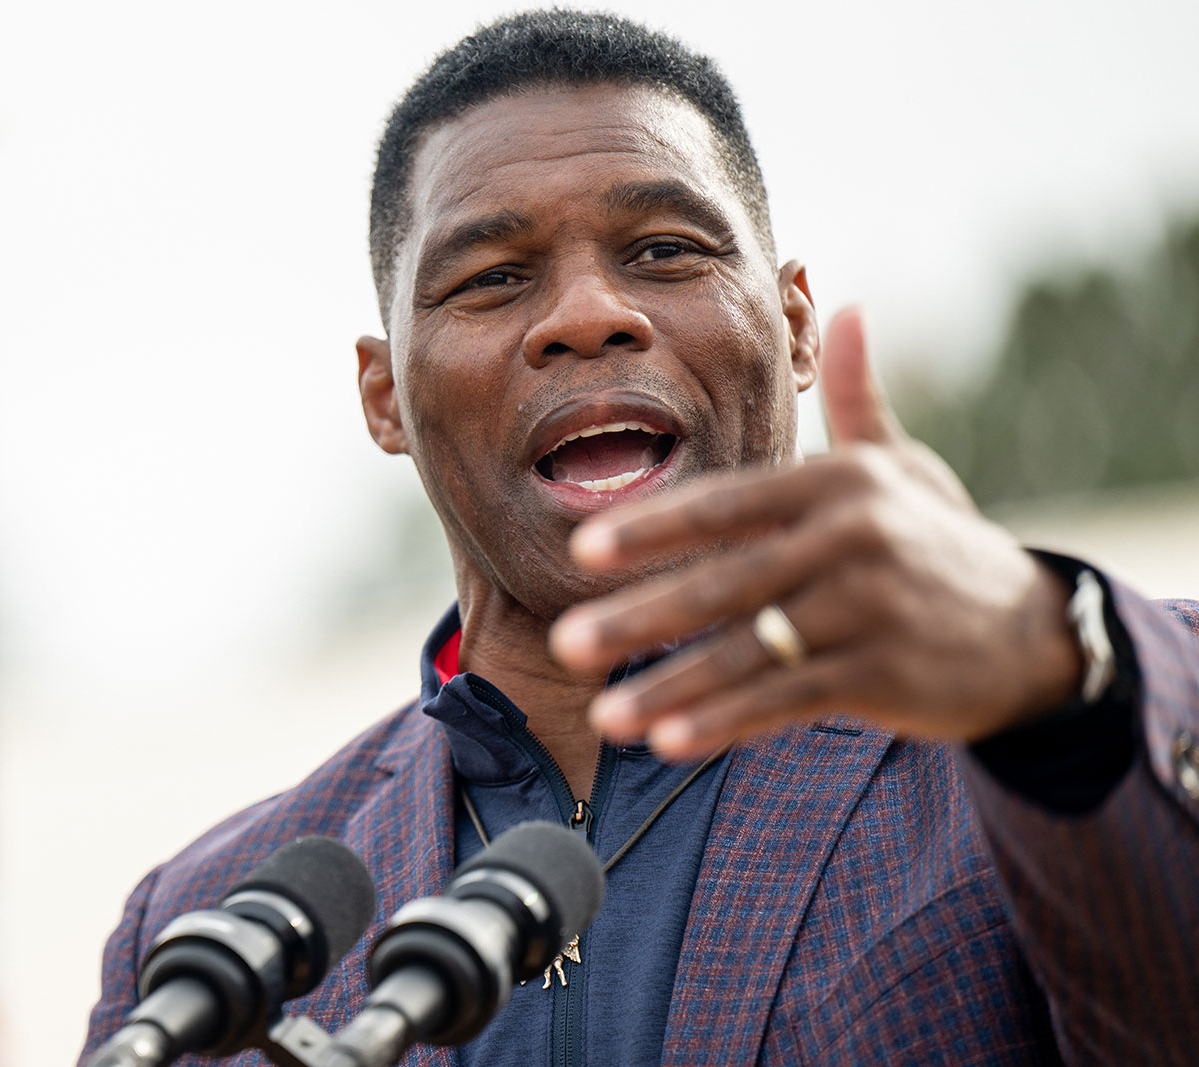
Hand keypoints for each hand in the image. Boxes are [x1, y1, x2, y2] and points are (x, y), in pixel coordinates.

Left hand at [548, 309, 1082, 759]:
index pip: (727, 504)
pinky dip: (728, 722)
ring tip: (605, 717)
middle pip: (727, 582)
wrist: (1031, 629)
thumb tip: (843, 306)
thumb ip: (857, 398)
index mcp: (836, 482)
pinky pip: (789, 700)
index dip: (652, 528)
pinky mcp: (885, 673)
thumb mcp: (902, 464)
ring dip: (672, 687)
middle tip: (567, 644)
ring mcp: (869, 608)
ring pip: (751, 652)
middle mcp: (852, 538)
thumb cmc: (937, 540)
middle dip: (640, 617)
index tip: (582, 551)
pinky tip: (671, 740)